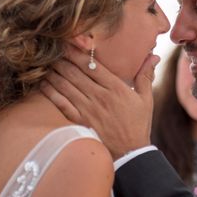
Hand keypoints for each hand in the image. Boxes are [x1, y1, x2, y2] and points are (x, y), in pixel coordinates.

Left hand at [41, 43, 159, 159]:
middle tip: (52, 48)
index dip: (78, 52)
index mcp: (116, 88)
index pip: (93, 65)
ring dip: (54, 72)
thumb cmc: (138, 125)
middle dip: (62, 58)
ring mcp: (88, 109)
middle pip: (76, 72)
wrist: (130, 153)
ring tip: (45, 62)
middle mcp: (100, 97)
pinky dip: (51, 92)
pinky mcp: (80, 121)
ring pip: (66, 85)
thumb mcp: (146, 99)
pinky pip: (62, 103)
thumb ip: (145, 76)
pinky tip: (43, 83)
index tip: (68, 42)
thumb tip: (153, 56)